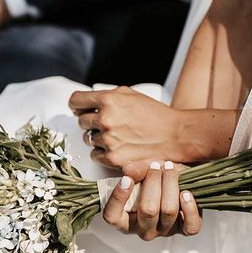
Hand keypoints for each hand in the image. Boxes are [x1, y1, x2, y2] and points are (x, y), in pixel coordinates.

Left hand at [69, 86, 184, 167]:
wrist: (175, 135)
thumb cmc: (153, 114)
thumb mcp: (129, 94)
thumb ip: (105, 97)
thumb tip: (82, 105)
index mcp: (109, 100)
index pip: (76, 101)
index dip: (76, 105)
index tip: (78, 109)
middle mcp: (106, 119)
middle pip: (81, 121)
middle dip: (91, 121)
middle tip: (107, 123)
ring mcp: (108, 140)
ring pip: (88, 139)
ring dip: (99, 137)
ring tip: (117, 135)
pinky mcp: (112, 158)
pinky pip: (95, 155)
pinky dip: (103, 152)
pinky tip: (117, 147)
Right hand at [102, 160, 201, 240]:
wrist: (172, 184)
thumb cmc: (151, 182)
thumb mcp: (140, 175)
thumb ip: (133, 171)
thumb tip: (129, 168)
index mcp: (124, 221)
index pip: (112, 216)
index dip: (118, 198)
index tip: (126, 179)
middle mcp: (143, 230)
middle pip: (148, 210)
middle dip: (152, 182)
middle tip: (154, 165)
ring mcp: (164, 231)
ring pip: (169, 211)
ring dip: (170, 185)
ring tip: (169, 169)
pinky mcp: (185, 229)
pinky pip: (190, 226)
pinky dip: (190, 208)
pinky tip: (185, 192)